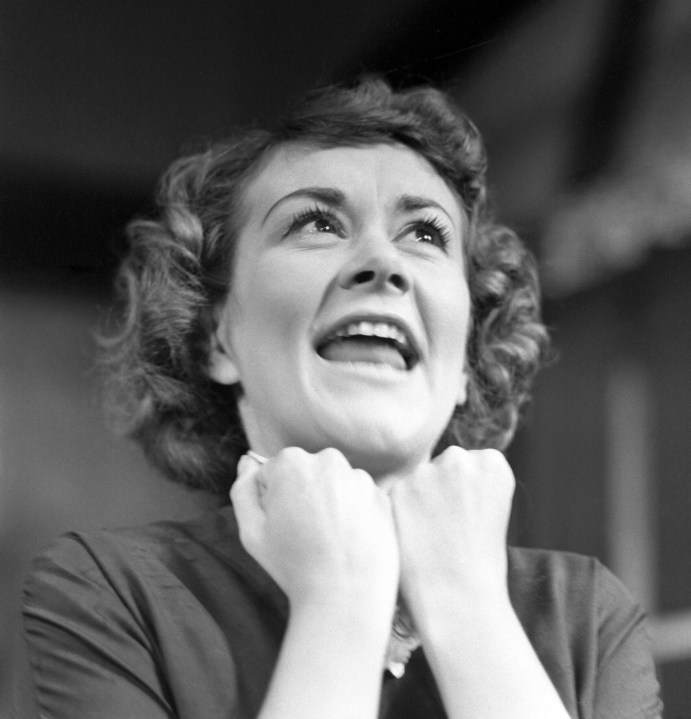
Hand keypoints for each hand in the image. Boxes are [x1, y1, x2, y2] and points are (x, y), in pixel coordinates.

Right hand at [231, 447, 399, 620]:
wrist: (345, 596)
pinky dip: (353, 514)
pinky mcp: (381, 496)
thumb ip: (243, 489)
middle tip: (303, 535)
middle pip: (305, 473)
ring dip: (329, 503)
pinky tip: (348, 541)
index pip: (272, 473)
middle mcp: (328, 460)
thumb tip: (247, 461)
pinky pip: (359, 498)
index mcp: (292, 462)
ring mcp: (359, 477)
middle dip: (301, 495)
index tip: (280, 525)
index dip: (272, 501)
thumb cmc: (293, 565)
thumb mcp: (251, 530)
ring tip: (327, 541)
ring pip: (334, 484)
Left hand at [389, 446, 514, 633]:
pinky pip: (398, 497)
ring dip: (420, 500)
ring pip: (419, 480)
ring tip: (432, 537)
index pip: (472, 464)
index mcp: (492, 462)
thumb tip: (442, 472)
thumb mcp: (492, 509)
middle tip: (449, 528)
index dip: (468, 494)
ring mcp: (426, 471)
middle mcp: (459, 458)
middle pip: (443, 466)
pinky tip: (414, 538)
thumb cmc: (480, 561)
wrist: (460, 596)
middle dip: (442, 489)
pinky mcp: (397, 489)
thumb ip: (470, 481)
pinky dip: (401, 514)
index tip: (471, 517)